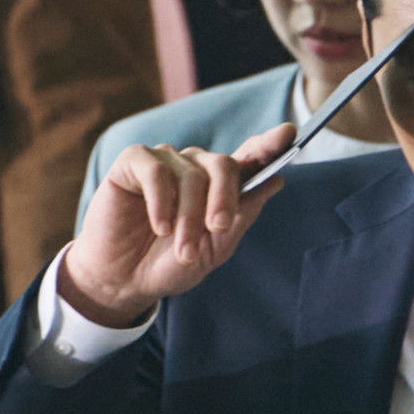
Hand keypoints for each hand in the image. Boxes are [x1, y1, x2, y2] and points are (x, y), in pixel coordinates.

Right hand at [61, 124, 296, 327]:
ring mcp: (165, 160)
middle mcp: (195, 166)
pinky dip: (161, 201)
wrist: (124, 281)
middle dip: (224, 200)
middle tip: (217, 229)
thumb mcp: (215, 248)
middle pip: (223, 164)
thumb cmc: (170, 263)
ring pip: (191, 174)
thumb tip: (276, 181)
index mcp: (220, 185)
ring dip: (187, 216)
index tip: (289, 133)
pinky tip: (159, 226)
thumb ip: (242, 215)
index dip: (269, 144)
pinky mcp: (133, 162)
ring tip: (181, 248)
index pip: (251, 156)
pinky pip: (156, 170)